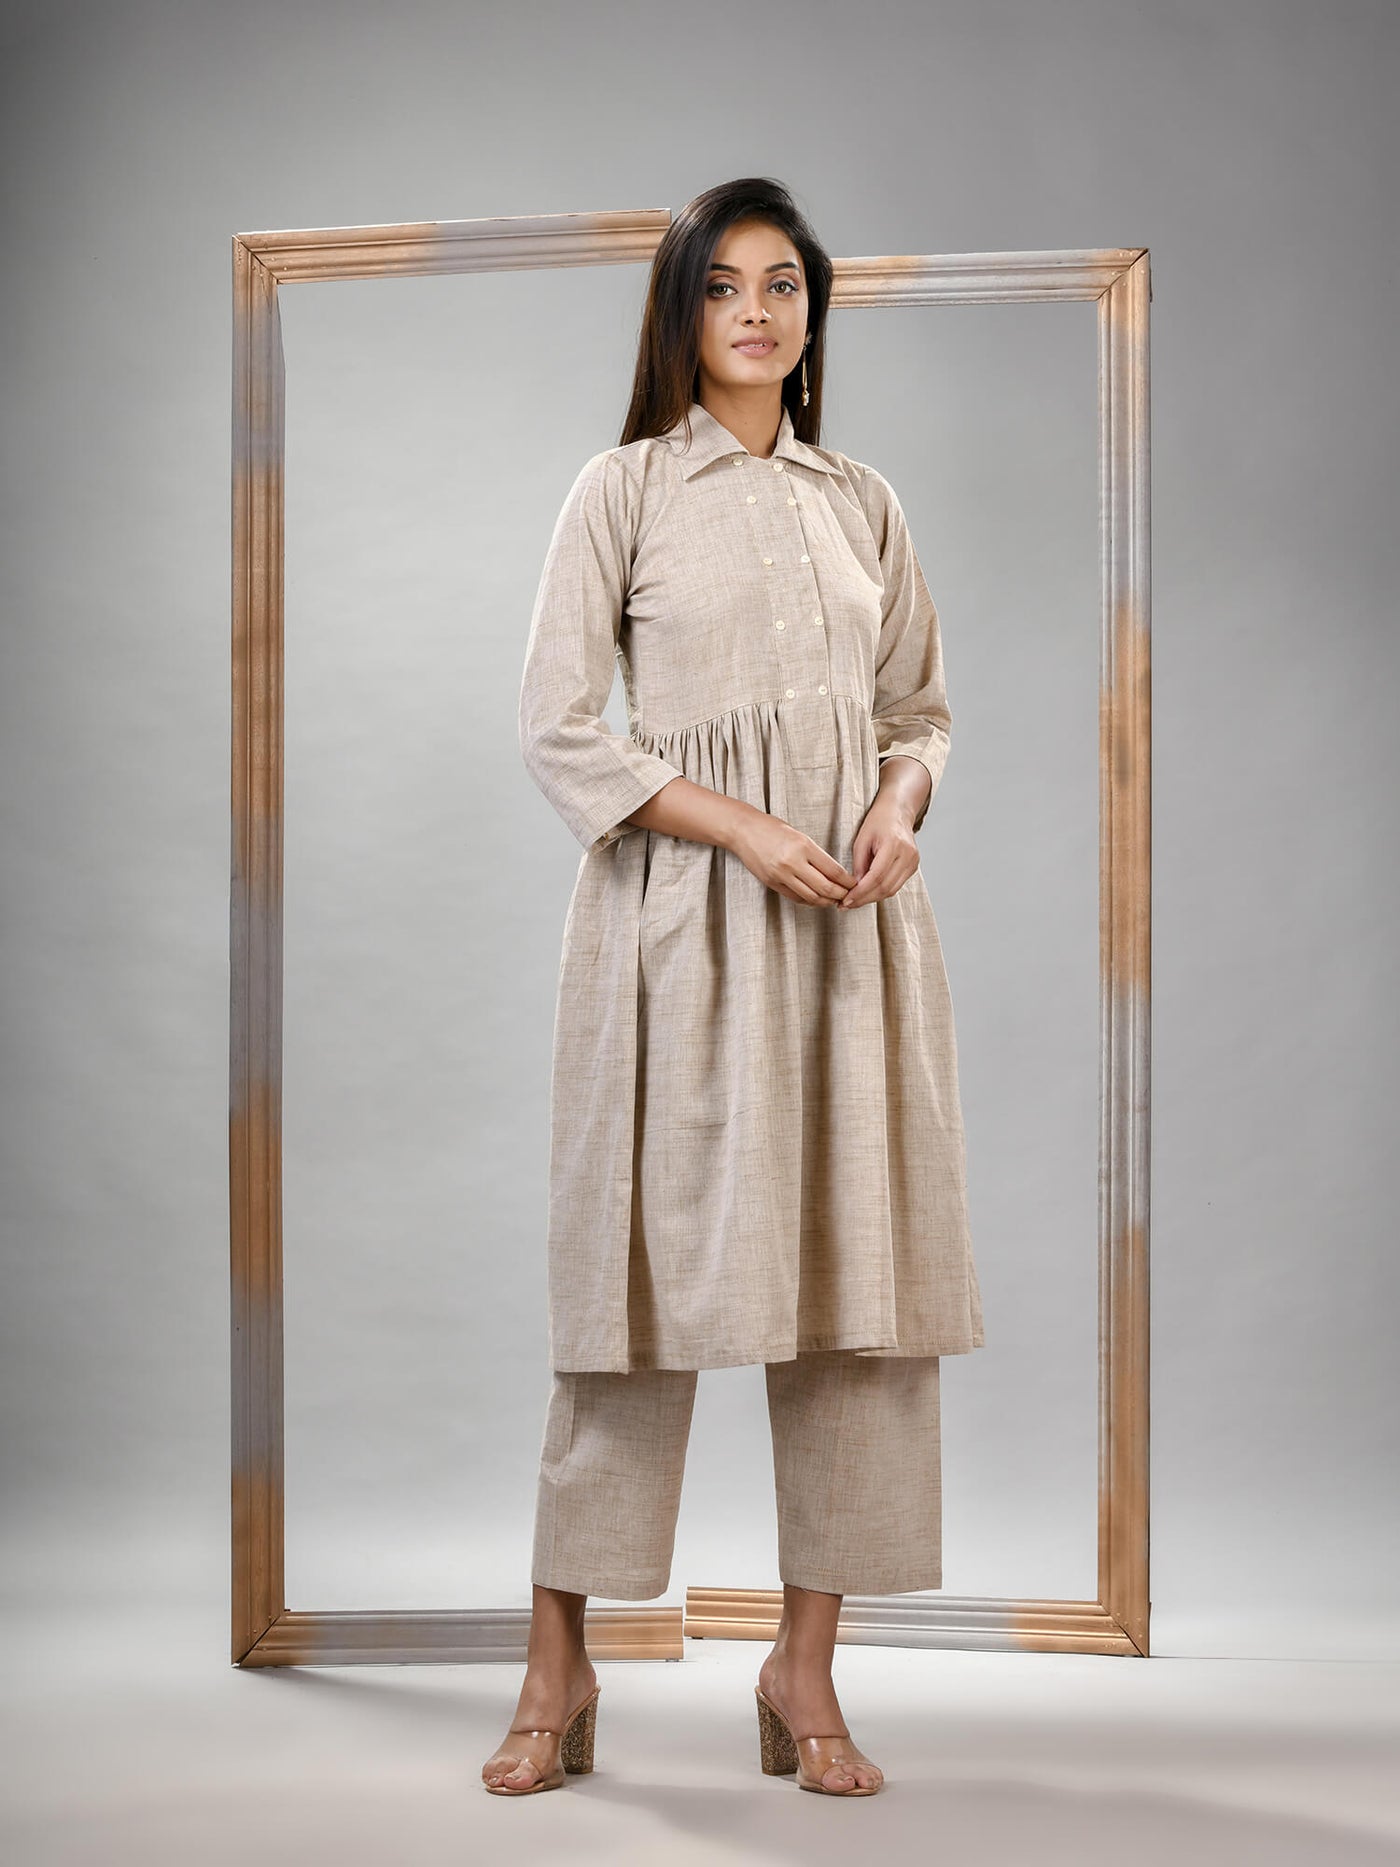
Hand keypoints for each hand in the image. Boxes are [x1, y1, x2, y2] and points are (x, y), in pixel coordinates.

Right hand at [727, 811, 856, 907]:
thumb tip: (834, 873)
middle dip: (840, 894)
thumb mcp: (799, 835)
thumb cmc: (771, 828)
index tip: (854, 884)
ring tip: (834, 900)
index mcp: (803, 846)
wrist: (743, 831)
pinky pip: (796, 898)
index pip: (833, 871)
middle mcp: (793, 862)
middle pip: (825, 888)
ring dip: (826, 901)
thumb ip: (816, 854)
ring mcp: (781, 875)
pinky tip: (816, 899)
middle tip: (847, 895)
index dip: (847, 881)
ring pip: (812, 897)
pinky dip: (810, 901)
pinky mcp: (772, 883)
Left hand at [838, 795, 920, 908]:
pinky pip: (896, 885)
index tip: (846, 901)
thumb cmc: (878, 821)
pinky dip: (881, 891)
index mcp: (894, 845)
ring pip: (892, 890)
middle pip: (885, 887)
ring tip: (855, 901)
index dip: (860, 892)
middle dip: (864, 899)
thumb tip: (855, 888)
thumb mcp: (861, 839)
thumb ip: (858, 864)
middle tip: (847, 905)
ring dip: (872, 898)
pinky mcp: (913, 866)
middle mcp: (907, 855)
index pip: (876, 877)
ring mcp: (913, 862)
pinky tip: (868, 893)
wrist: (897, 812)